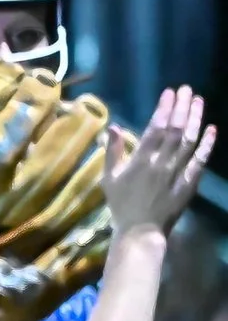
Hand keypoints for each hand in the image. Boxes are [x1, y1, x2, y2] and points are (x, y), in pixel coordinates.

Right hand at [105, 85, 215, 235]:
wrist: (140, 231)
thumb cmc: (121, 204)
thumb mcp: (109, 178)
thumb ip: (113, 152)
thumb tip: (112, 127)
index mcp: (140, 161)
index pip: (155, 129)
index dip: (164, 109)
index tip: (169, 93)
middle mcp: (161, 163)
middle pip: (175, 130)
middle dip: (181, 107)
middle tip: (186, 89)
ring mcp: (177, 173)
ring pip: (189, 141)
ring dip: (195, 119)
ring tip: (198, 101)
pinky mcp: (189, 182)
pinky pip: (200, 160)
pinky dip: (207, 144)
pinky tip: (211, 128)